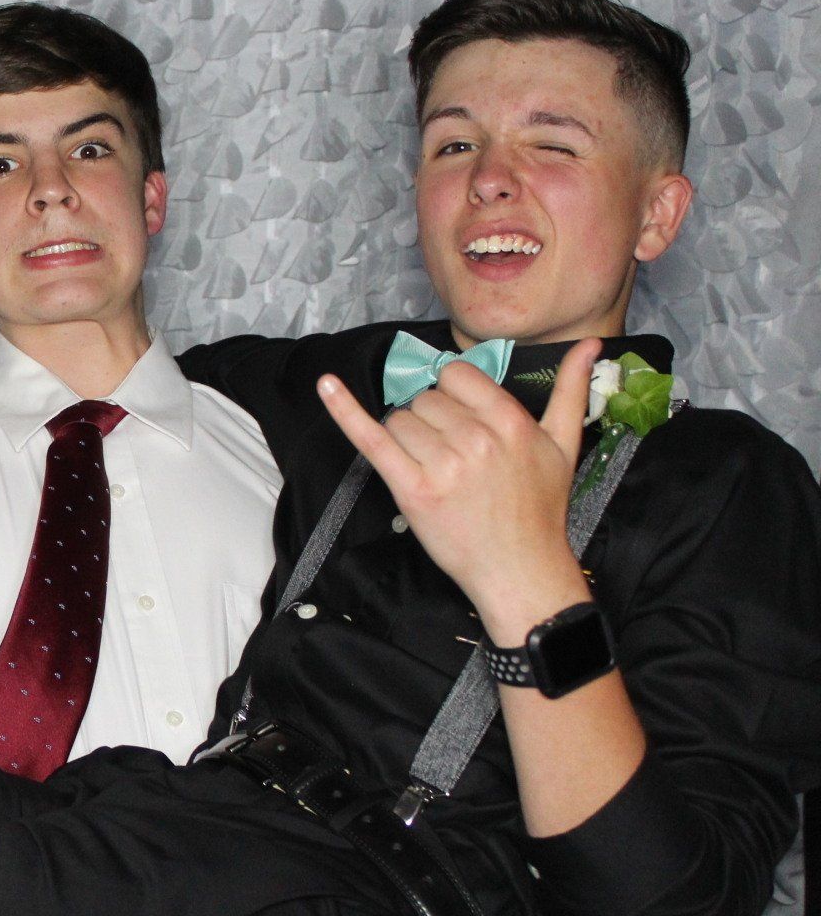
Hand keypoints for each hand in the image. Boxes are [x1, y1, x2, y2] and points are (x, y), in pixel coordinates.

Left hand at [317, 338, 600, 634]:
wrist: (520, 569)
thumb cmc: (540, 510)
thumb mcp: (564, 445)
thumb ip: (571, 390)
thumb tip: (590, 346)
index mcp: (510, 421)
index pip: (456, 376)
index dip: (451, 394)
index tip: (458, 418)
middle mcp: (476, 438)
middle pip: (425, 400)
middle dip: (431, 422)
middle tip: (452, 458)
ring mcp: (443, 464)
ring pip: (400, 420)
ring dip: (407, 440)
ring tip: (434, 470)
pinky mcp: (412, 489)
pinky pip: (371, 438)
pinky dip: (345, 410)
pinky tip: (326, 385)